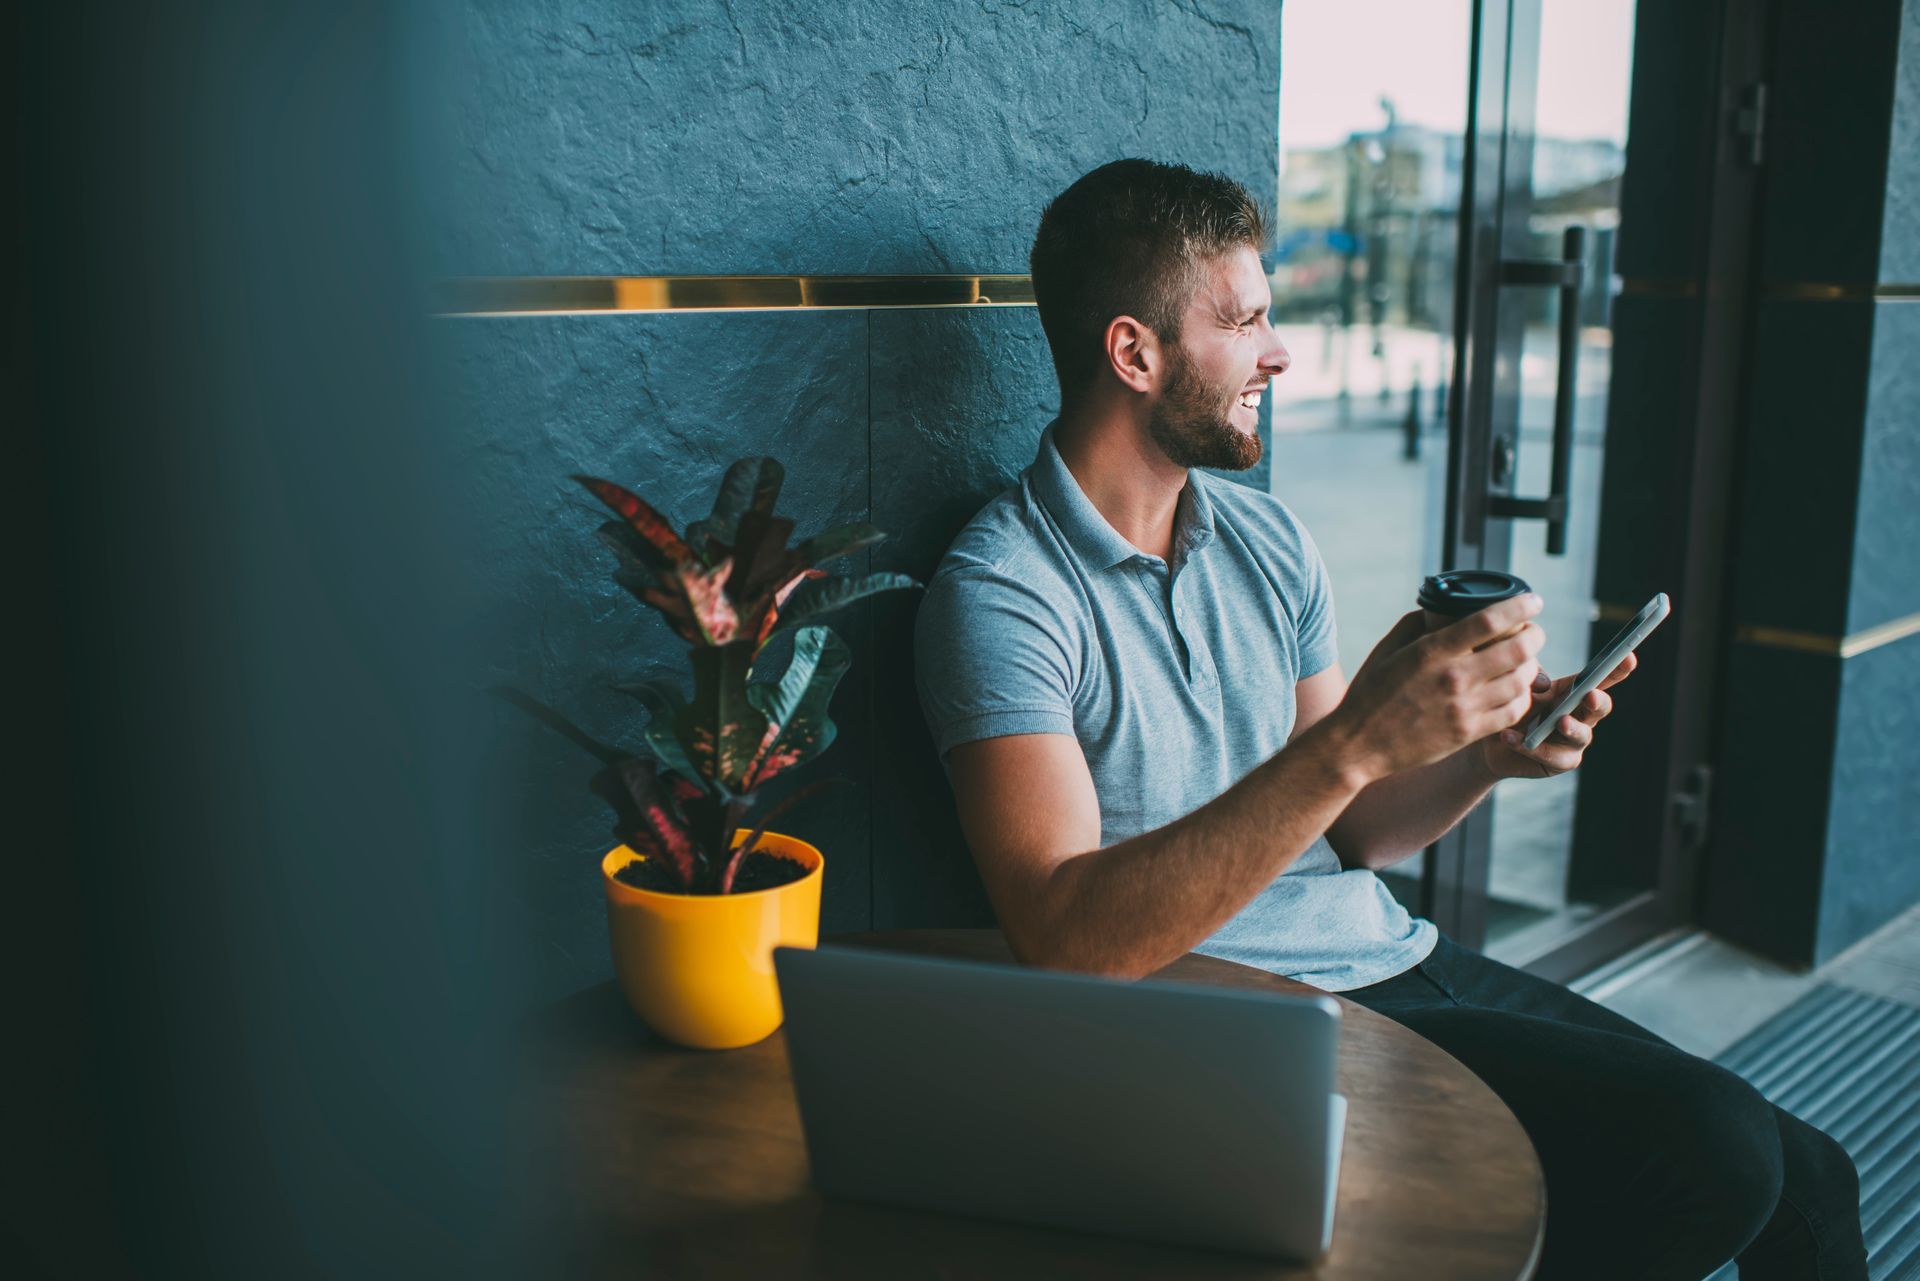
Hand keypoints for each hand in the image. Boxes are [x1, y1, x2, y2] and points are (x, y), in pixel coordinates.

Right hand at [1327, 594, 1545, 783]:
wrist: (1358, 744)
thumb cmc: (1370, 693)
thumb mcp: (1387, 649)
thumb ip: (1417, 623)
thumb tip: (1445, 607)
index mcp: (1431, 652)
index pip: (1489, 621)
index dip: (1520, 607)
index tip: (1533, 601)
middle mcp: (1452, 678)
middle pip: (1517, 650)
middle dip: (1535, 635)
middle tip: (1534, 632)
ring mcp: (1463, 708)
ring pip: (1521, 681)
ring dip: (1531, 666)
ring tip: (1527, 661)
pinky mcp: (1468, 733)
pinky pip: (1513, 712)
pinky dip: (1523, 697)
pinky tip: (1517, 690)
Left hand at [1477, 652, 1638, 779]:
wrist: (1488, 741)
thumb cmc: (1508, 707)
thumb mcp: (1516, 686)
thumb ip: (1531, 677)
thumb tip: (1544, 684)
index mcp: (1572, 691)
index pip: (1600, 678)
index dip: (1617, 668)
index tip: (1630, 656)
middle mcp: (1580, 715)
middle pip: (1599, 707)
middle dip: (1598, 701)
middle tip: (1590, 695)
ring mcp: (1573, 740)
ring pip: (1582, 735)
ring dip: (1572, 727)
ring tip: (1559, 721)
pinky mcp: (1560, 762)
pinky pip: (1551, 756)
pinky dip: (1530, 746)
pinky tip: (1509, 737)